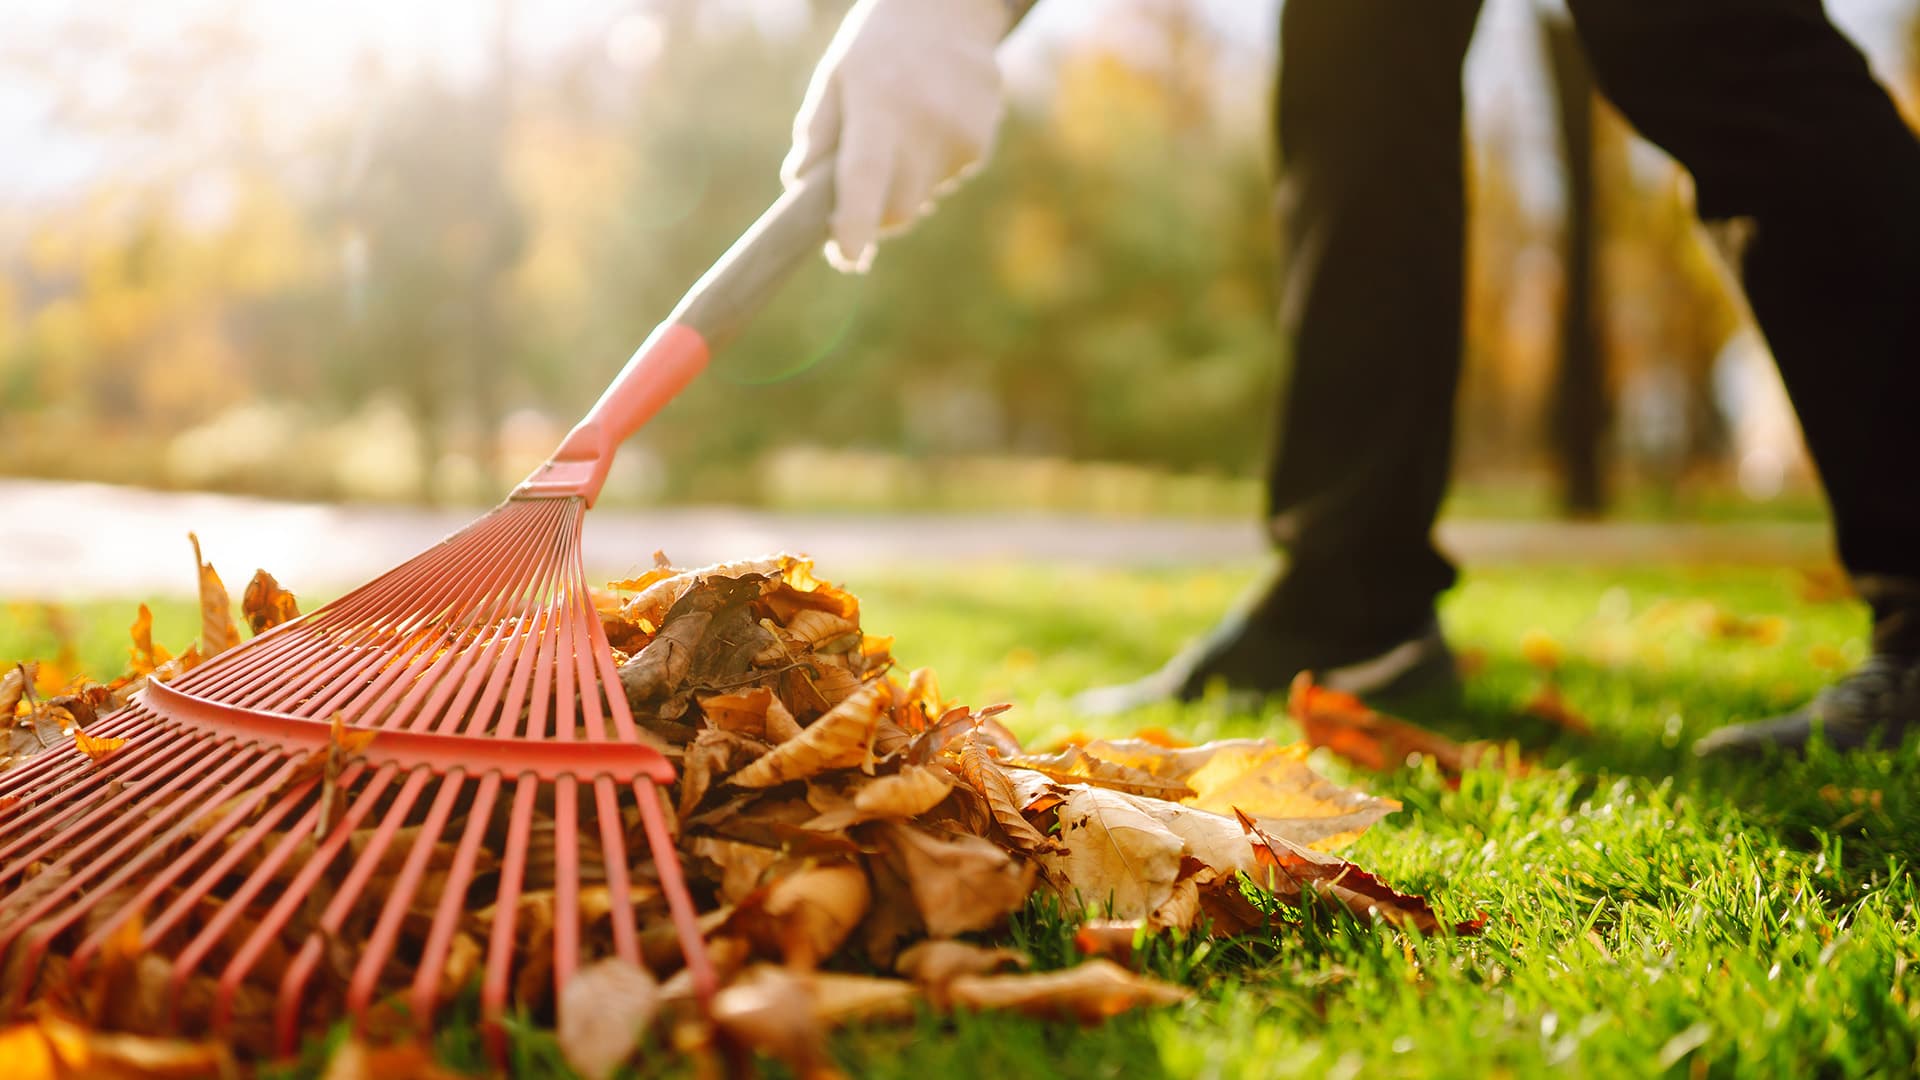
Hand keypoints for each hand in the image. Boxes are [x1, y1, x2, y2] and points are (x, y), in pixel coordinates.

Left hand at [783, 0, 1009, 272]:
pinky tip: (930, 124)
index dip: (855, 223)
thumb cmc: (878, 47)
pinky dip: (930, 167)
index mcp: (878, 104)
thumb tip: (800, 190)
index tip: (847, 258)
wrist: (950, 9)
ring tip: (902, 131)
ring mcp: (960, 135)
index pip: (865, 176)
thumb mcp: (835, 77)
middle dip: (876, 215)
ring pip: (922, 196)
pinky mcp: (981, 142)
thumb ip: (817, 134)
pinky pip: (946, 179)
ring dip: (903, 184)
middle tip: (859, 197)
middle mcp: (924, 124)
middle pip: (898, 209)